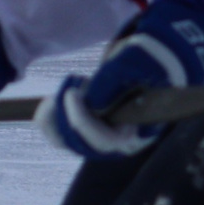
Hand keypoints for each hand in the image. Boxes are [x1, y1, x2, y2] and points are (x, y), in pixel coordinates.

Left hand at [38, 0, 203, 160]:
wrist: (153, 60)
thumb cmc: (151, 61)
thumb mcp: (137, 63)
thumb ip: (115, 80)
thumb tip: (91, 102)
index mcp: (140, 132)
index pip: (105, 140)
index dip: (82, 120)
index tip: (72, 92)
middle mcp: (120, 142)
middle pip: (81, 144)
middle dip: (65, 116)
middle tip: (68, 87)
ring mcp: (103, 137)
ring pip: (66, 141)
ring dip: (54, 119)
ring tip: (57, 93)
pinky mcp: (88, 129)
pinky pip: (61, 133)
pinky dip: (50, 118)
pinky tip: (51, 100)